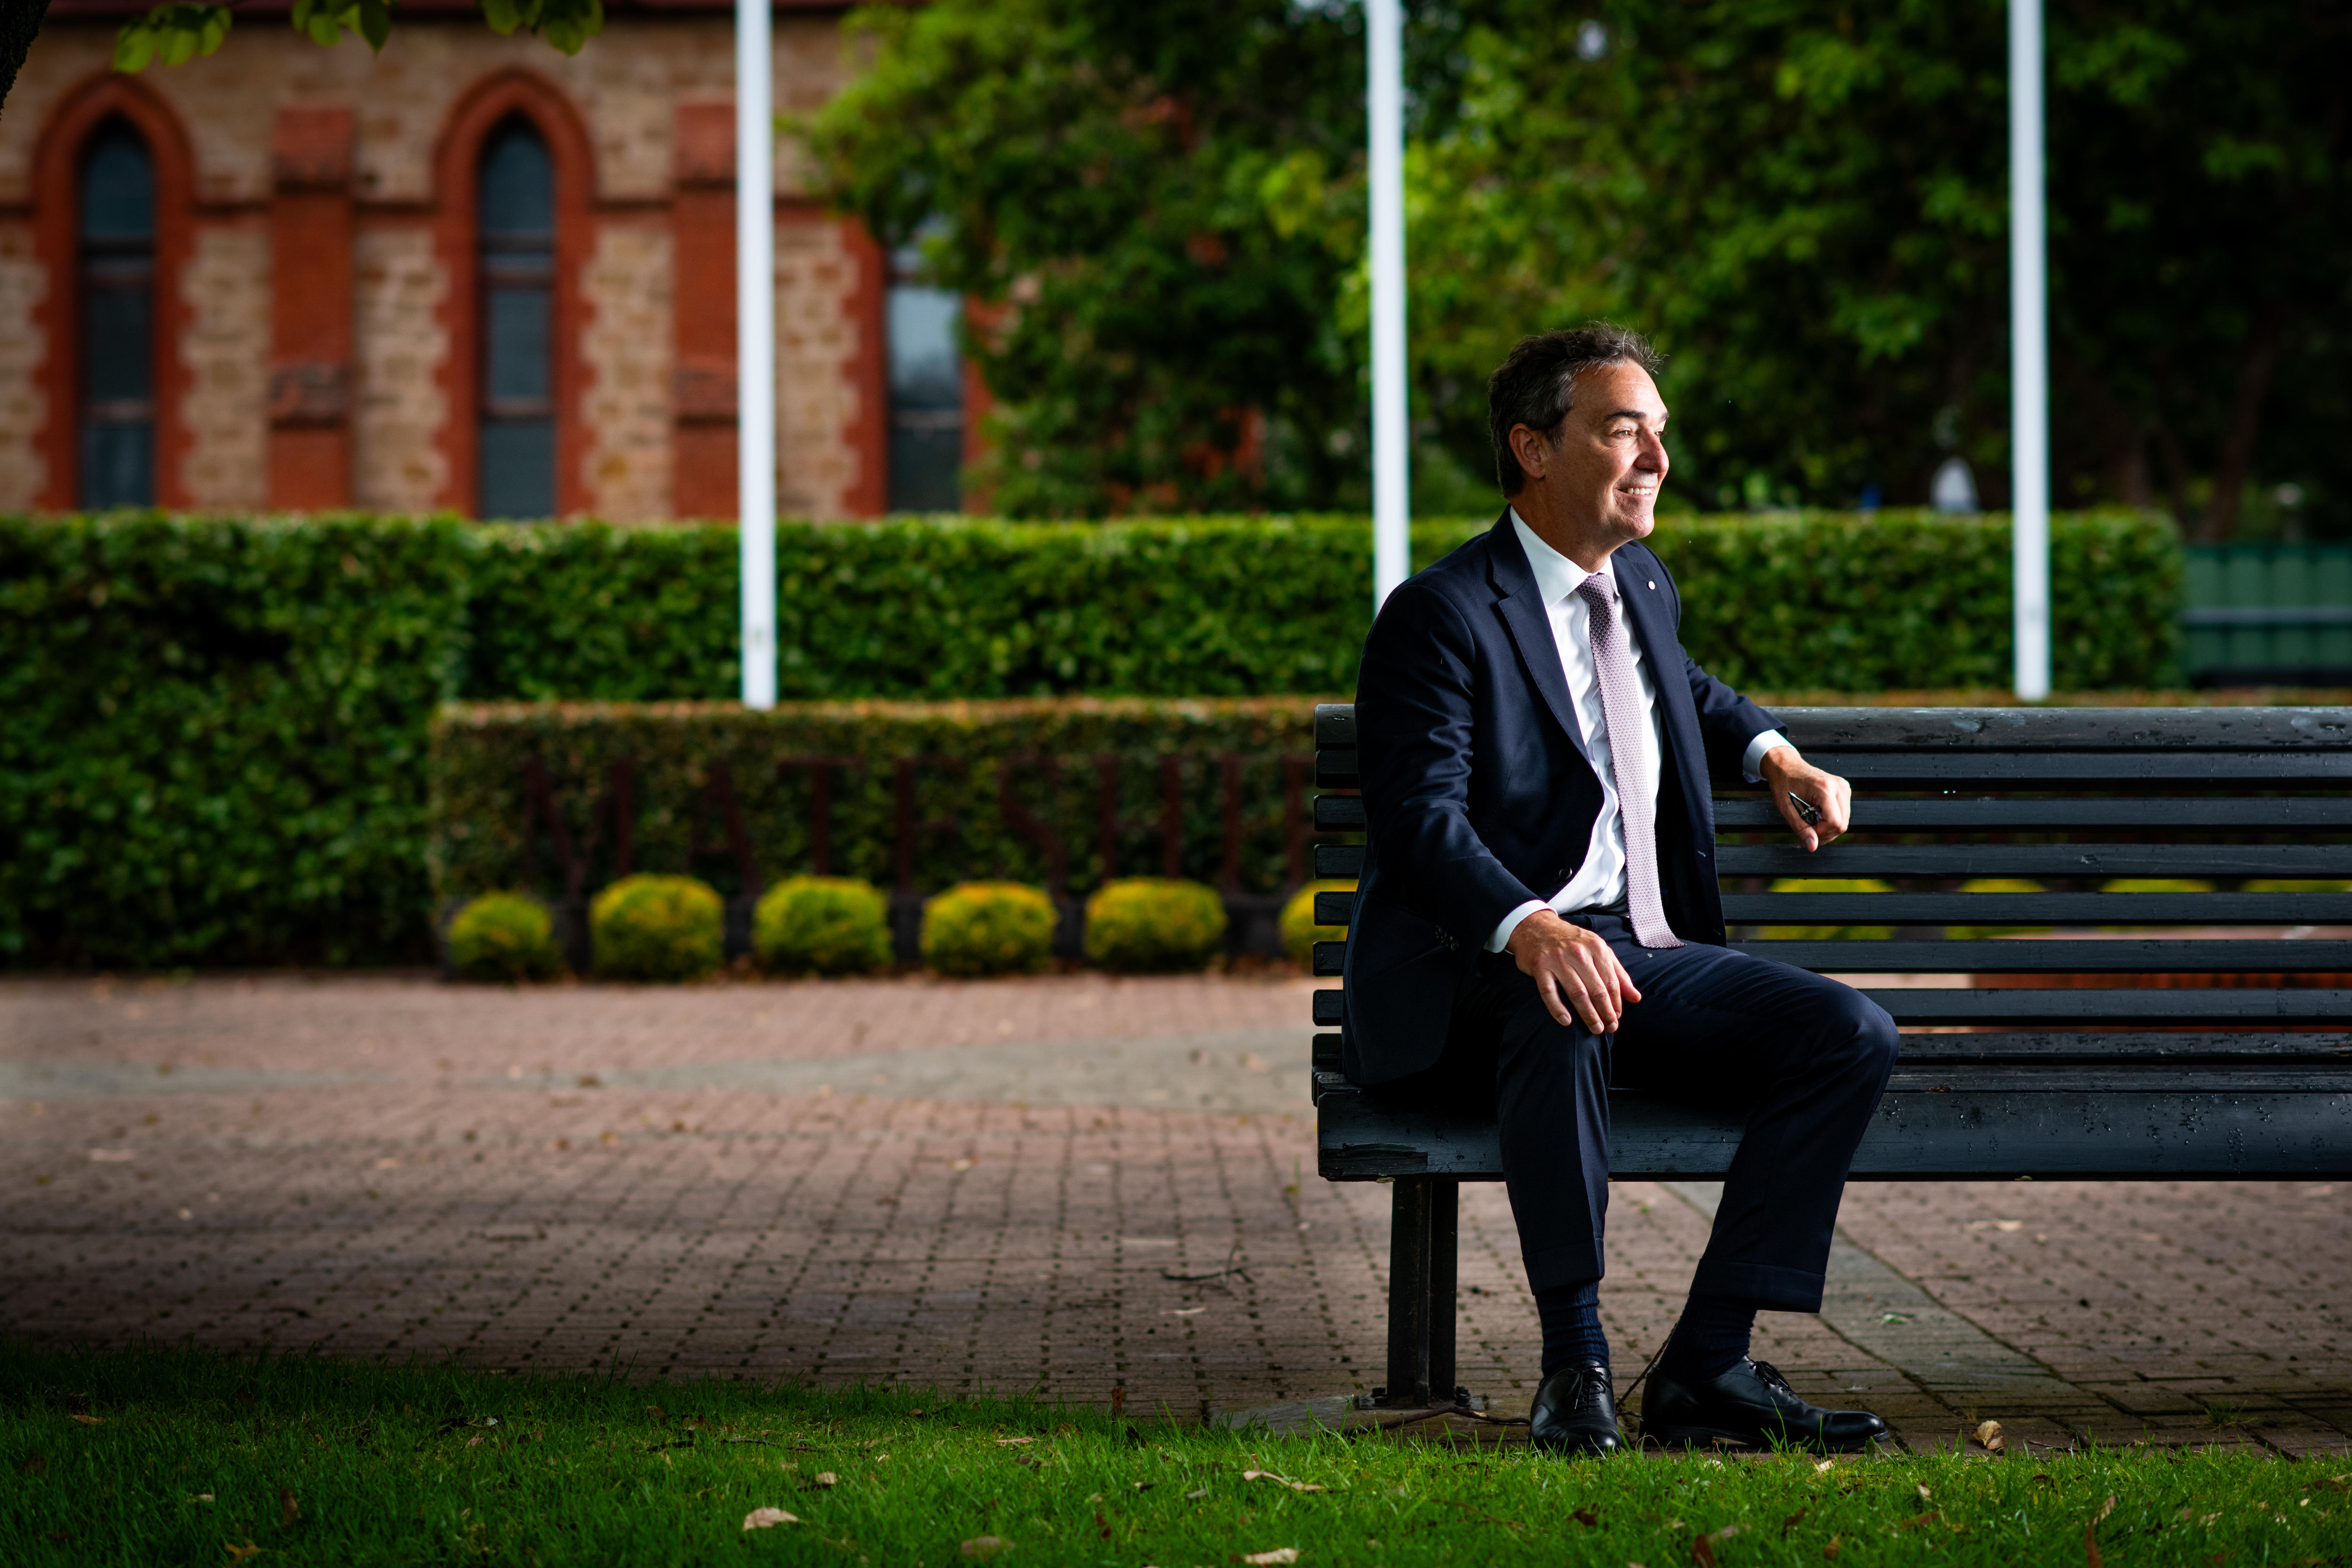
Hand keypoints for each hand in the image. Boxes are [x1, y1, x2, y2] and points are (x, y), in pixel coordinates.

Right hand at [1504, 908, 1642, 1033]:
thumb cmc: (1571, 941)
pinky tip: (1566, 1022)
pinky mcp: (1539, 966)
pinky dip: (1557, 1008)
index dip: (1616, 1002)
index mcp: (1596, 947)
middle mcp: (1578, 952)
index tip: (1617, 1017)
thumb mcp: (1598, 950)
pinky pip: (1549, 992)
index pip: (1611, 981)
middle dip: (1606, 1012)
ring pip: (1576, 992)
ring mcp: (1557, 959)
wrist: (1536, 926)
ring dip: (1588, 1014)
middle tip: (1610, 1028)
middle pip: (1596, 989)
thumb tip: (1636, 998)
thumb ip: (1618, 973)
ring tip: (1595, 1028)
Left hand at [1759, 744, 1851, 851]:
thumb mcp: (1787, 809)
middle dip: (1824, 833)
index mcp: (1825, 789)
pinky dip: (1831, 820)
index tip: (1806, 830)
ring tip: (1810, 822)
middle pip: (1842, 824)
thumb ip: (1801, 829)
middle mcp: (1839, 786)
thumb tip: (1812, 847)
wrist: (1786, 766)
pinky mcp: (1844, 789)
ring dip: (1828, 828)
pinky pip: (1843, 813)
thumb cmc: (1784, 784)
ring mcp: (1844, 787)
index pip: (1835, 823)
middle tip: (1807, 831)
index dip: (1821, 833)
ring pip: (1844, 821)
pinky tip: (1817, 816)